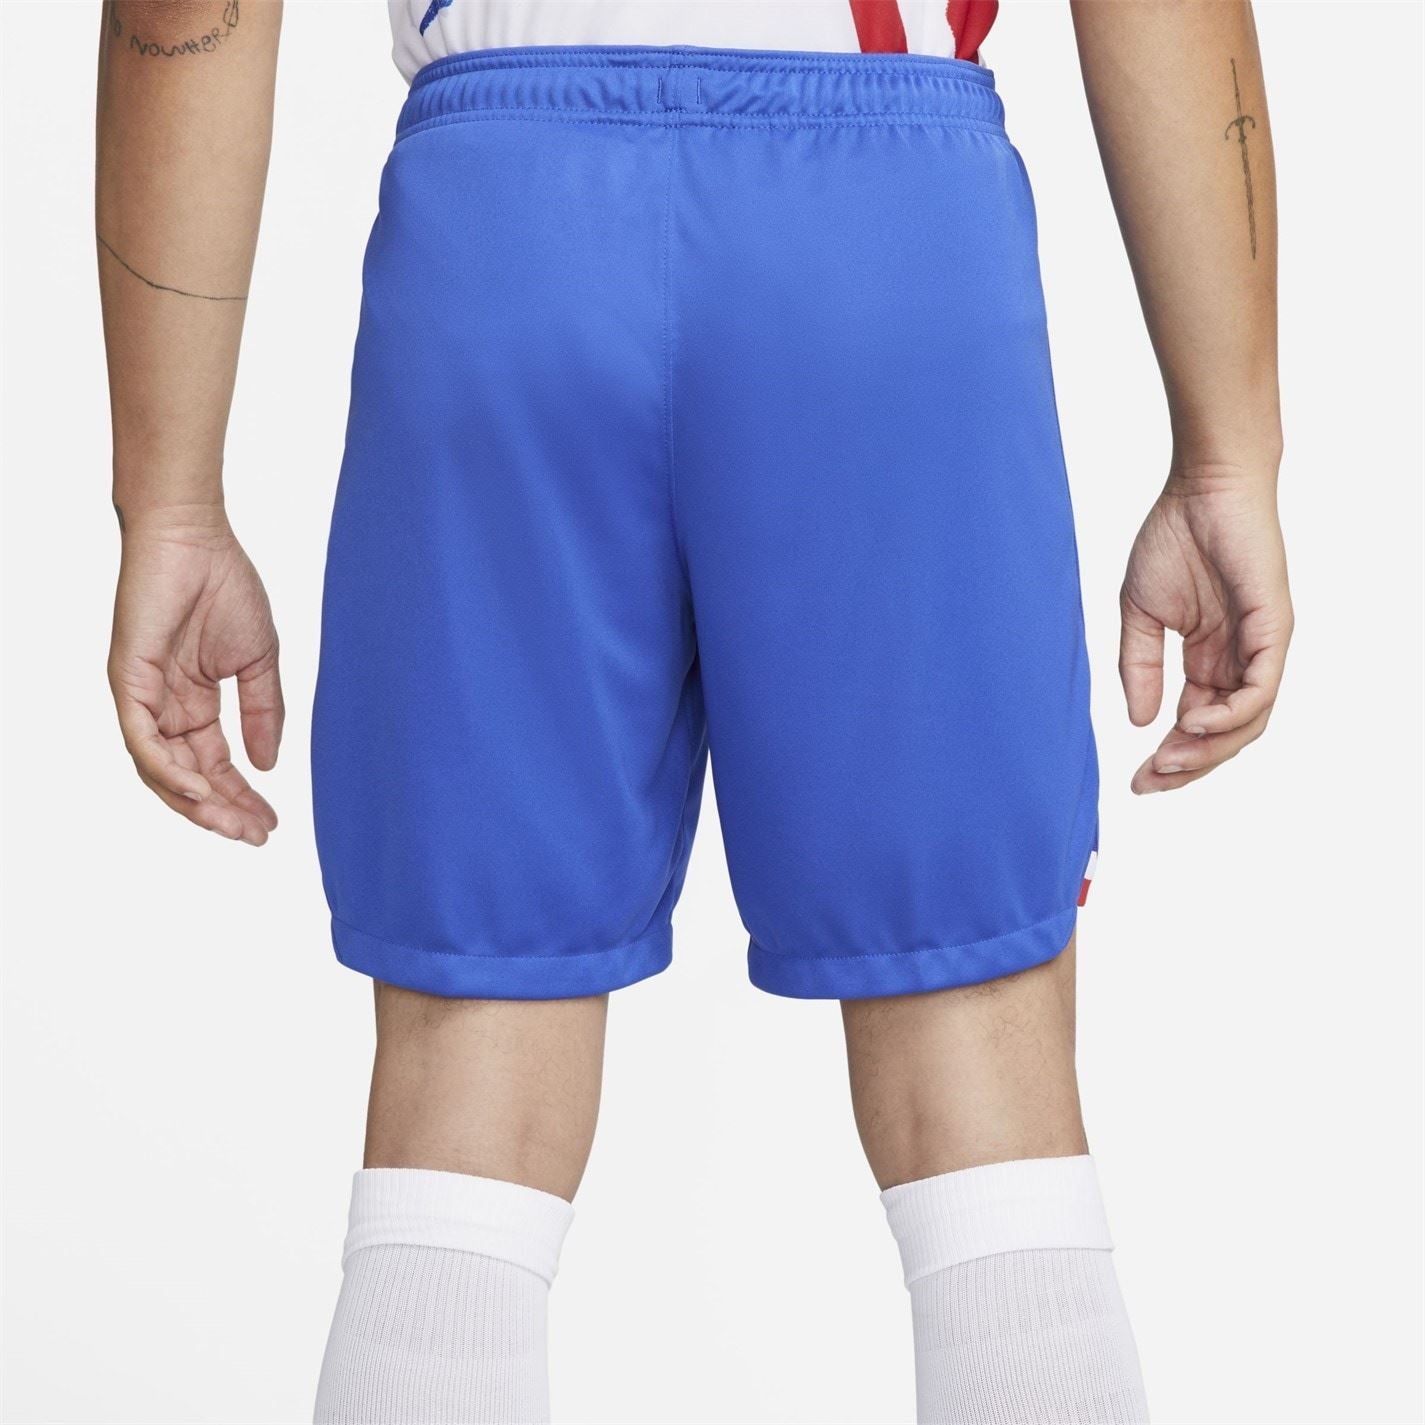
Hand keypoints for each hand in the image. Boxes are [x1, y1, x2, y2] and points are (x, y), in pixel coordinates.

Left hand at [109, 505, 283, 842]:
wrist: (195, 537)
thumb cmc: (224, 585)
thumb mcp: (258, 661)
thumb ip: (263, 711)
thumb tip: (268, 765)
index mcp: (193, 703)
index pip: (215, 765)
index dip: (242, 796)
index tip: (271, 823)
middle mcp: (163, 707)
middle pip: (187, 778)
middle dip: (222, 811)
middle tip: (255, 835)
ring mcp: (143, 696)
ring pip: (161, 770)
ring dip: (197, 802)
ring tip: (232, 823)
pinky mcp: (128, 680)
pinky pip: (142, 739)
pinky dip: (167, 769)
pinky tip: (199, 790)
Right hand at [1119, 466, 1291, 793]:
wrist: (1202, 488)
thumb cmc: (1174, 538)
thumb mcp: (1140, 615)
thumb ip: (1139, 667)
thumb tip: (1139, 720)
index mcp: (1211, 659)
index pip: (1197, 725)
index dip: (1170, 757)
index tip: (1136, 779)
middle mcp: (1241, 660)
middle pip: (1224, 735)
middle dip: (1187, 766)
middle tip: (1150, 782)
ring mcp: (1261, 647)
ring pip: (1247, 722)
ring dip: (1208, 749)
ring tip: (1169, 759)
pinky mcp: (1274, 629)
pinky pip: (1261, 688)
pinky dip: (1231, 714)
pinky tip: (1193, 723)